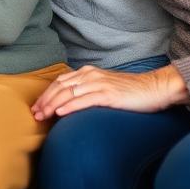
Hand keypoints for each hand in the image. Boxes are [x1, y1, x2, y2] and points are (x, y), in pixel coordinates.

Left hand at [31, 65, 187, 120]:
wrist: (154, 88)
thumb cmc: (130, 91)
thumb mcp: (104, 87)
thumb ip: (88, 90)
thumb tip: (71, 102)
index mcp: (88, 72)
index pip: (60, 82)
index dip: (46, 94)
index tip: (36, 107)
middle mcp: (90, 75)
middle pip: (60, 87)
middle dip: (45, 101)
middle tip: (35, 114)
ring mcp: (99, 84)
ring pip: (69, 93)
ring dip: (52, 105)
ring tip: (42, 116)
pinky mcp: (109, 94)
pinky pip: (85, 100)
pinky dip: (70, 106)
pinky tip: (60, 113)